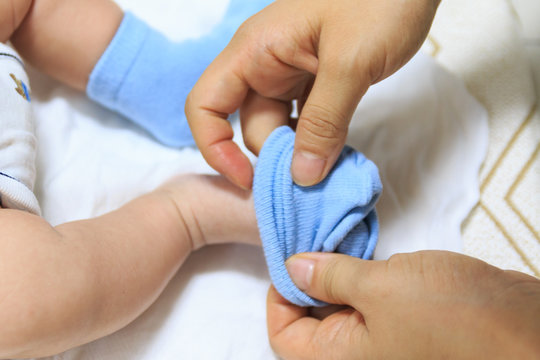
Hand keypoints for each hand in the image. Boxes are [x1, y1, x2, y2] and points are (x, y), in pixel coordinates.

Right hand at [186, 0, 439, 188]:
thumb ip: (324, 122)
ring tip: (329, 172)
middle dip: (275, 157)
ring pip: (280, 126)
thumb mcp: (350, 62)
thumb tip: (301, 178)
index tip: (249, 181)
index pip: (205, 105)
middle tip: (314, 182)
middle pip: (250, 125)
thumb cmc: (380, 0)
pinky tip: (335, 153)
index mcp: (255, 51)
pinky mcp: (318, 78)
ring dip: (300, 153)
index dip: (215, 148)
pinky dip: (317, 140)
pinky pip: (306, 119)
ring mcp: (292, 71)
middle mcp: (265, 63)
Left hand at [267, 251, 539, 358]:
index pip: (284, 335)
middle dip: (306, 280)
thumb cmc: (449, 316)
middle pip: (309, 321)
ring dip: (334, 274)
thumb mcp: (379, 288)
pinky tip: (363, 250)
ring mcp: (380, 340)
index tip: (290, 259)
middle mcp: (356, 356)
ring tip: (335, 239)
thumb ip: (330, 277)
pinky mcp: (402, 323)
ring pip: (338, 307)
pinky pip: (365, 301)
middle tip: (311, 240)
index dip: (279, 296)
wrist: (519, 327)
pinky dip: (359, 276)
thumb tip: (291, 266)